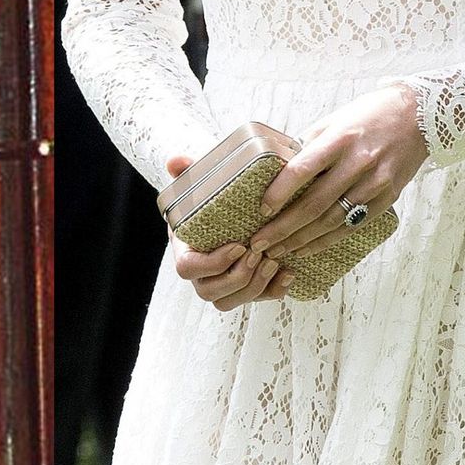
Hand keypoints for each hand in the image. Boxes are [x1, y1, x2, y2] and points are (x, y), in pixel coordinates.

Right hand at [165, 153, 294, 309]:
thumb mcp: (196, 185)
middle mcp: (199, 273)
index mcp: (185, 249)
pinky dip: (273, 291)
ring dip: (254, 287)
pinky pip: (256, 301)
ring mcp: (220, 284)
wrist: (226, 212)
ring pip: (230, 302)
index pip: (187, 269)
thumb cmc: (209, 200)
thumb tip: (175, 162)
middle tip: (259, 254)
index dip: (212, 264)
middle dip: (237, 278)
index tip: (238, 245)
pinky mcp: (243, 288)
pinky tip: (288, 272)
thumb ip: (185, 173)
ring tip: (274, 261)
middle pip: (210, 292)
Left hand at [248, 85, 426, 263]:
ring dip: (302, 240)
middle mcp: (357, 163)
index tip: (262, 210)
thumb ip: (309, 145)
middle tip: (259, 243)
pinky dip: (328, 240)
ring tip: (278, 251)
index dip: (279, 192)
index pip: (302, 170)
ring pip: (332, 220)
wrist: (418, 116)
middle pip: (314, 203)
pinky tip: (308, 248)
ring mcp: (374, 183)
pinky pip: (352, 225)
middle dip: (283, 227)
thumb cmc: (369, 115)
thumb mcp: (334, 120)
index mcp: (339, 139)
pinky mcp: (387, 198)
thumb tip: (280, 169)